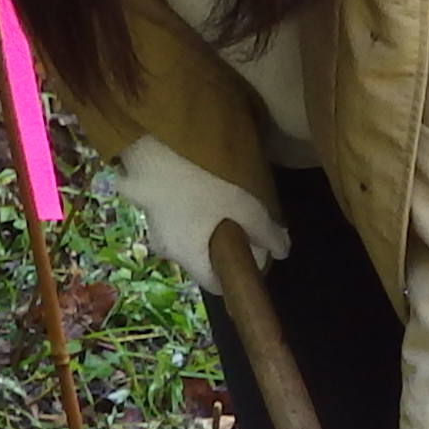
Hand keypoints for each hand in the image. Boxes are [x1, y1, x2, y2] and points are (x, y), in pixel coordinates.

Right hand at [100, 136, 282, 293]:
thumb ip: (266, 232)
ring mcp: (152, 226)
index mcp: (189, 258)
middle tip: (242, 221)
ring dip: (206, 224)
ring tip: (223, 197)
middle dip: (224, 247)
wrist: (151, 143)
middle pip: (202, 258)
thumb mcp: (244, 207)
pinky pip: (173, 215)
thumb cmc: (200, 182)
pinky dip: (189, 207)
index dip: (238, 276)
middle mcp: (166, 249)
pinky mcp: (145, 201)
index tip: (252, 255)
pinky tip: (200, 183)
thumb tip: (283, 251)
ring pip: (187, 235)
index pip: (216, 286)